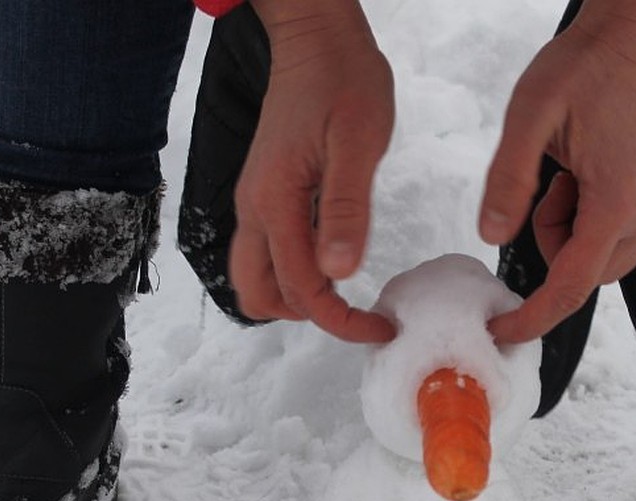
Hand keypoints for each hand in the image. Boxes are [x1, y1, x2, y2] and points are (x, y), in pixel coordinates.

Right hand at [232, 0, 396, 342]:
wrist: (315, 37)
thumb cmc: (342, 79)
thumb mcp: (359, 142)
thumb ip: (346, 208)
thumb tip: (338, 270)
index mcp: (274, 202)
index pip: (299, 289)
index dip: (340, 321)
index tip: (381, 327)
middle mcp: (255, 209)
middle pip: (260, 296)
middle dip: (309, 316)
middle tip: (360, 313)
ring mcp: (256, 202)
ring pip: (259, 278)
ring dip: (298, 297)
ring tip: (348, 290)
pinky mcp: (266, 194)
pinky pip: (270, 252)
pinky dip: (297, 272)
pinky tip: (337, 257)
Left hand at [480, 0, 635, 343]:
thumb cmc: (585, 66)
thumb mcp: (529, 114)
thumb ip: (508, 179)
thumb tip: (492, 235)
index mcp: (617, 200)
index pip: (571, 285)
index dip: (533, 317)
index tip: (503, 333)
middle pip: (589, 273)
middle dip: (556, 247)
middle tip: (553, 186)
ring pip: (607, 256)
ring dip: (577, 232)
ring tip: (575, 173)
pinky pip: (627, 233)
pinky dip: (601, 218)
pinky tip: (597, 170)